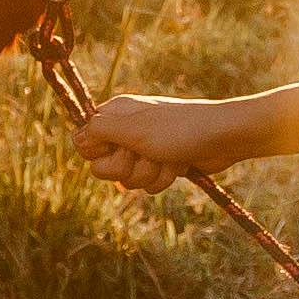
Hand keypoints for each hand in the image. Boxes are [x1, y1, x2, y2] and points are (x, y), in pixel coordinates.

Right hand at [74, 93, 233, 191]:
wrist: (223, 138)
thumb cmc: (179, 129)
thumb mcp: (134, 129)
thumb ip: (100, 131)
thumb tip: (76, 136)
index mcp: (116, 114)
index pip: (84, 142)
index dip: (98, 153)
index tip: (119, 146)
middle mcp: (126, 130)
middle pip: (104, 167)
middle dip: (127, 168)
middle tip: (146, 153)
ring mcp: (144, 148)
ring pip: (128, 179)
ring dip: (149, 173)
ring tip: (167, 157)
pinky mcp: (160, 163)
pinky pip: (147, 184)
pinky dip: (164, 178)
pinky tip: (178, 165)